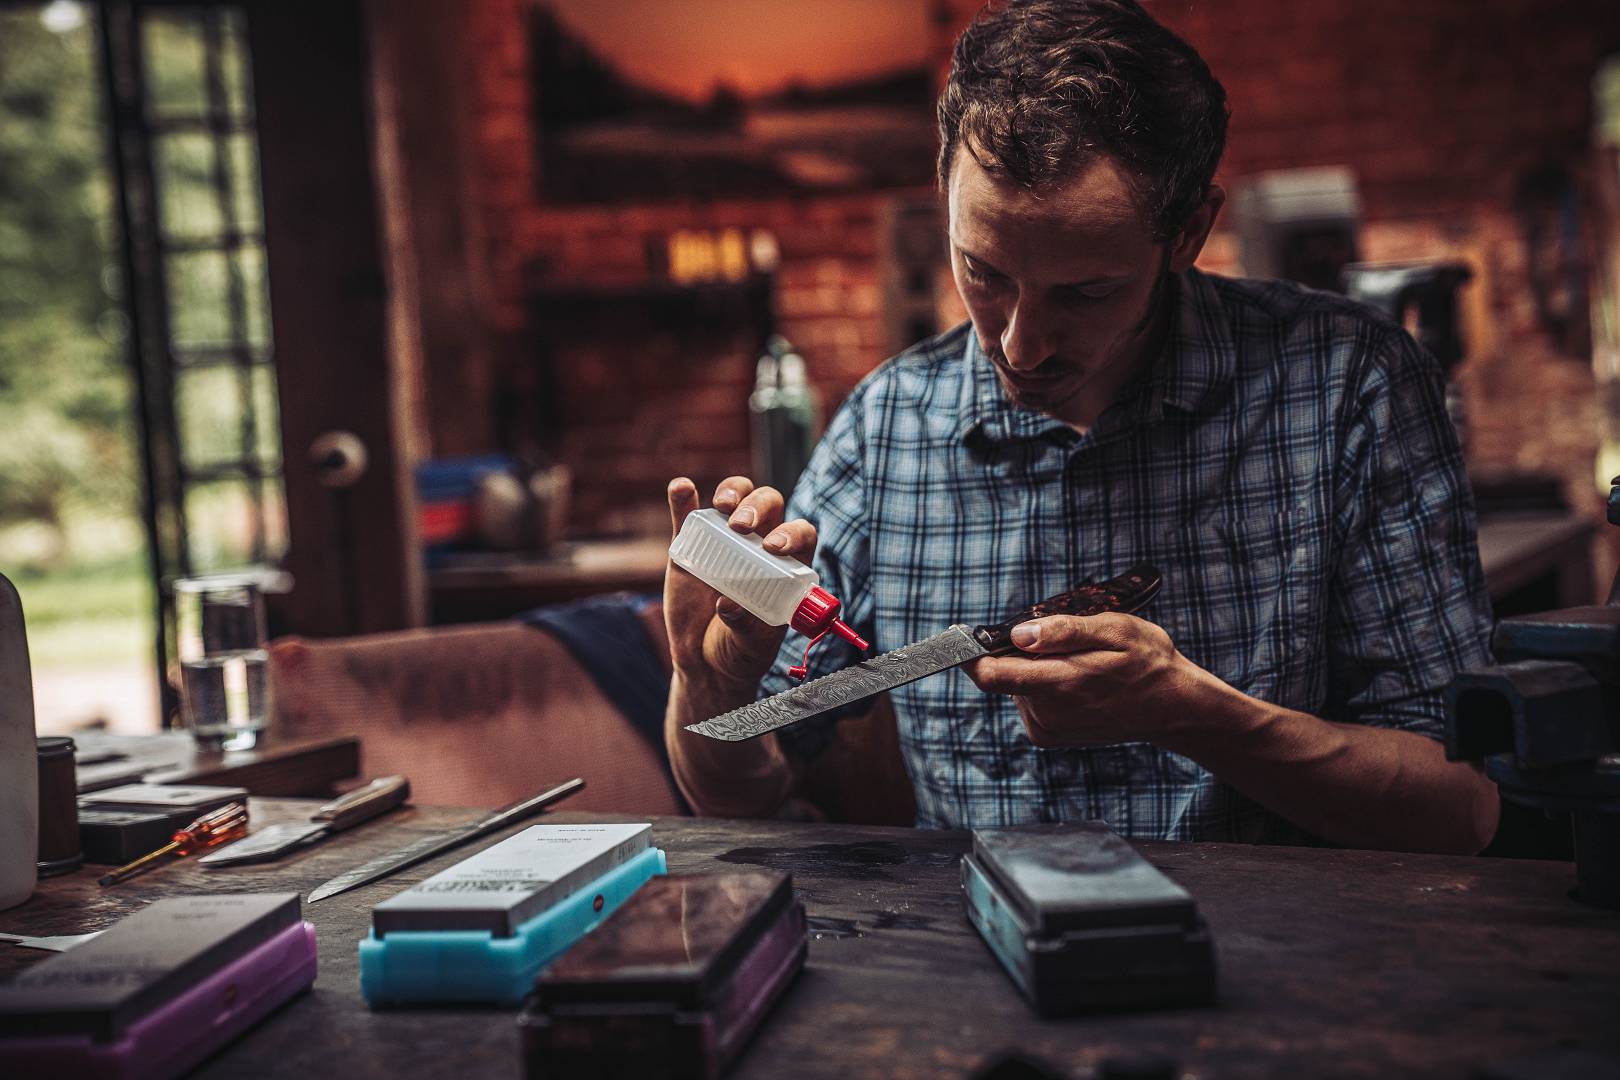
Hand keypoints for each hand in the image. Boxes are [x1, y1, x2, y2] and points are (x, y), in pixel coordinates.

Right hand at [664, 475, 817, 692]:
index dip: (792, 532)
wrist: (704, 661)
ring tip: (722, 507)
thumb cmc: (741, 651)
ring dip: (732, 492)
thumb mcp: (750, 646)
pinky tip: (682, 488)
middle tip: (741, 527)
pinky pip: (687, 514)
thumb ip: (745, 627)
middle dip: (758, 507)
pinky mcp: (689, 544)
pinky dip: (683, 498)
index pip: (800, 534)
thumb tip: (729, 604)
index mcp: (786, 566)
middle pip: (768, 505)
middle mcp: (759, 544)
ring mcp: (723, 540)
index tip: (773, 547)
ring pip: (735, 498)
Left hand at [963, 612, 1200, 746]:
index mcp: (1060, 683)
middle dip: (1020, 651)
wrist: (1173, 707)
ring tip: (1080, 663)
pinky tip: (1076, 682)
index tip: (962, 635)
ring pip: (1016, 684)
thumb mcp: (1115, 630)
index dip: (970, 654)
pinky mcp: (1049, 735)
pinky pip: (1028, 699)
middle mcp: (1047, 712)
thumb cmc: (1148, 662)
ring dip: (1036, 668)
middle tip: (1062, 642)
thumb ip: (1064, 632)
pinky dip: (1043, 685)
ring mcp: (1047, 728)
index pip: (990, 674)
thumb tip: (1019, 634)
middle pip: (1003, 673)